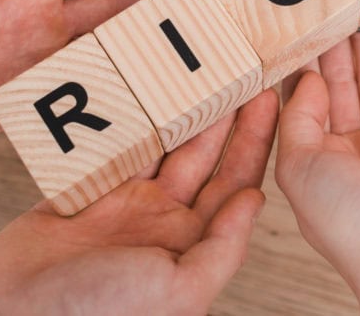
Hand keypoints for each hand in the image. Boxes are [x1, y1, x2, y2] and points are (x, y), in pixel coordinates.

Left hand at [0, 0, 191, 138]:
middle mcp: (36, 20)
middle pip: (118, 17)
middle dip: (164, 16)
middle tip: (214, 19)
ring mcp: (26, 67)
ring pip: (103, 64)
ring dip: (146, 64)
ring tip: (196, 67)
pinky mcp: (8, 111)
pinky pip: (69, 113)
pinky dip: (108, 111)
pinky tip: (144, 110)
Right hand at [0, 89, 277, 315]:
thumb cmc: (96, 315)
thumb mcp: (179, 290)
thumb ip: (222, 248)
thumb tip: (255, 200)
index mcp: (192, 248)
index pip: (237, 184)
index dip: (257, 141)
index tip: (270, 97)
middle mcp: (165, 225)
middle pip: (208, 158)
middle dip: (228, 114)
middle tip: (242, 70)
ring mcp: (127, 207)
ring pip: (167, 146)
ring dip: (186, 110)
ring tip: (204, 69)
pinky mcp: (89, 193)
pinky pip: (120, 147)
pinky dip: (134, 121)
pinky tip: (151, 93)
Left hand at [275, 26, 359, 314]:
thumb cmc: (356, 228)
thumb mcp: (301, 170)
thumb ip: (297, 120)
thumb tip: (306, 80)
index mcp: (317, 163)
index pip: (306, 101)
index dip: (305, 61)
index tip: (303, 22)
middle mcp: (352, 153)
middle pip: (344, 85)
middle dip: (341, 45)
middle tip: (339, 1)